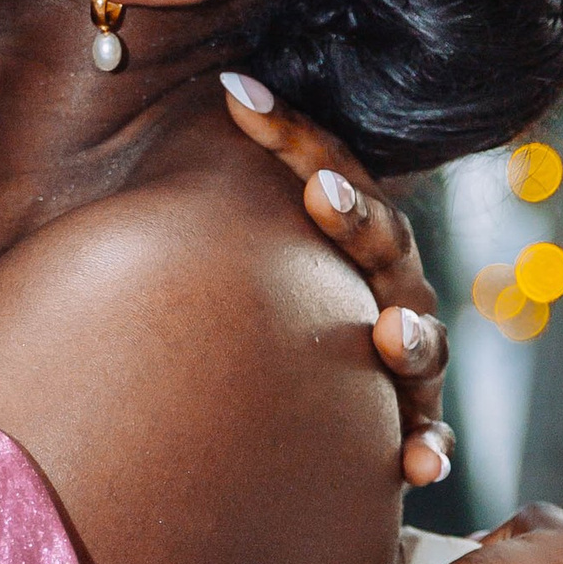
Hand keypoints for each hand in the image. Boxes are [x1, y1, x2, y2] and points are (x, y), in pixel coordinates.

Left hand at [218, 74, 452, 487]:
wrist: (268, 409)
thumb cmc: (228, 314)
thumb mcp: (205, 249)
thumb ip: (182, 190)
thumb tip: (135, 118)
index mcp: (339, 234)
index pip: (322, 167)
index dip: (286, 132)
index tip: (236, 96)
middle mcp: (378, 288)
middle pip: (381, 242)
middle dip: (354, 217)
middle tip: (318, 196)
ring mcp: (397, 357)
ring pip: (418, 342)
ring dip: (410, 336)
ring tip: (389, 335)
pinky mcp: (401, 427)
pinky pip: (424, 441)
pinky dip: (427, 451)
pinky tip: (418, 467)